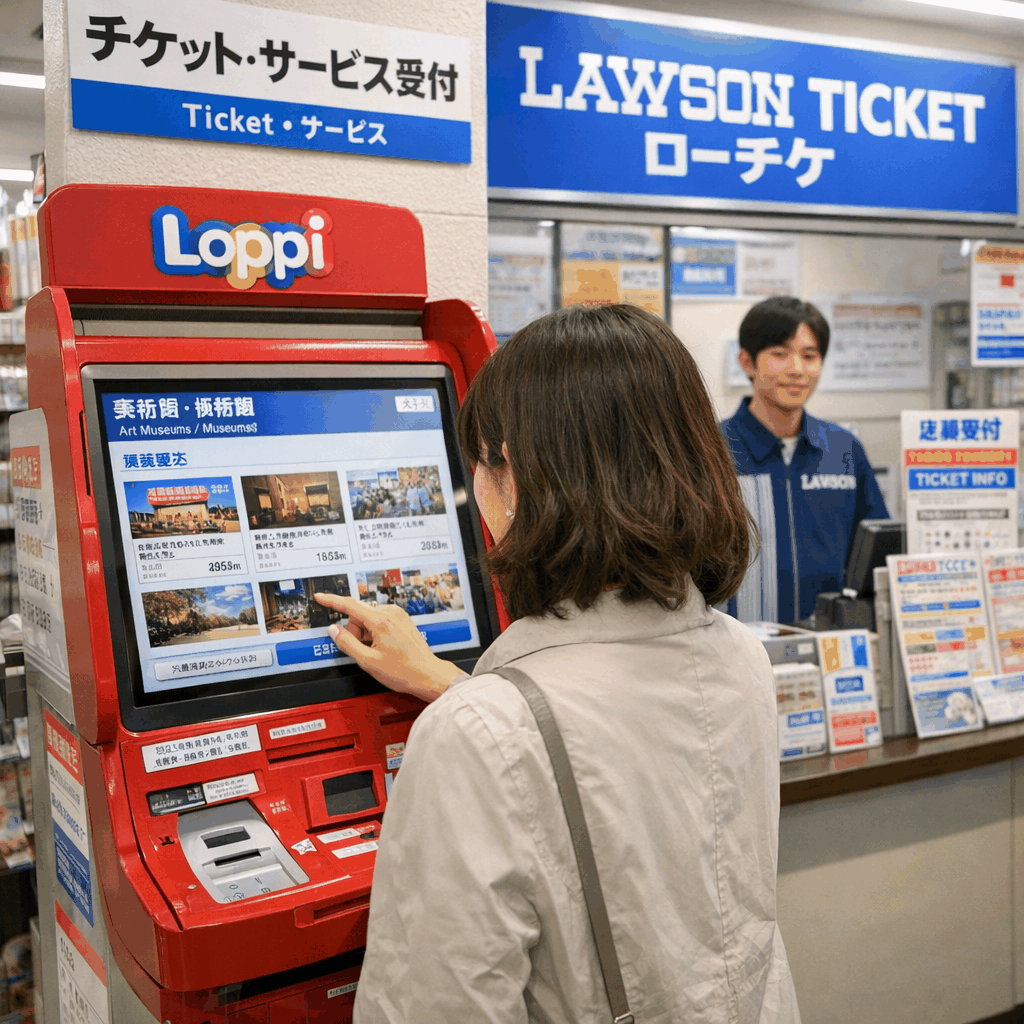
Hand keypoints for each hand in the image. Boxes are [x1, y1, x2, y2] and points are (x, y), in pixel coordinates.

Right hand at [313, 594, 464, 702]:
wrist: (427, 674)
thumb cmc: (403, 671)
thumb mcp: (368, 661)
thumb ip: (347, 643)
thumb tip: (333, 630)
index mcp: (381, 621)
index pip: (349, 605)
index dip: (331, 601)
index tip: (320, 596)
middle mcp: (391, 613)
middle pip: (358, 614)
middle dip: (355, 631)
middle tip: (363, 650)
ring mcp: (398, 615)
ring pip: (368, 617)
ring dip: (365, 632)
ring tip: (376, 650)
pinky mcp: (402, 619)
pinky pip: (379, 620)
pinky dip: (375, 631)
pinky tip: (383, 646)